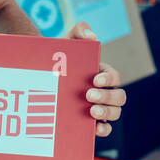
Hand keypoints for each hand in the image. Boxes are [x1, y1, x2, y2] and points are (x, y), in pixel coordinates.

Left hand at [65, 19, 125, 137]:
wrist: (41, 74)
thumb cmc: (59, 57)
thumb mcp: (67, 40)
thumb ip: (80, 31)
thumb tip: (92, 36)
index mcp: (102, 74)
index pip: (115, 77)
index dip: (109, 79)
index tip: (95, 80)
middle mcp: (104, 92)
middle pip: (119, 97)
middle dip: (107, 97)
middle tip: (89, 95)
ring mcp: (99, 107)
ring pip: (115, 113)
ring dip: (107, 113)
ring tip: (92, 112)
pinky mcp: (90, 122)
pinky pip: (105, 128)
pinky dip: (104, 129)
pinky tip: (95, 128)